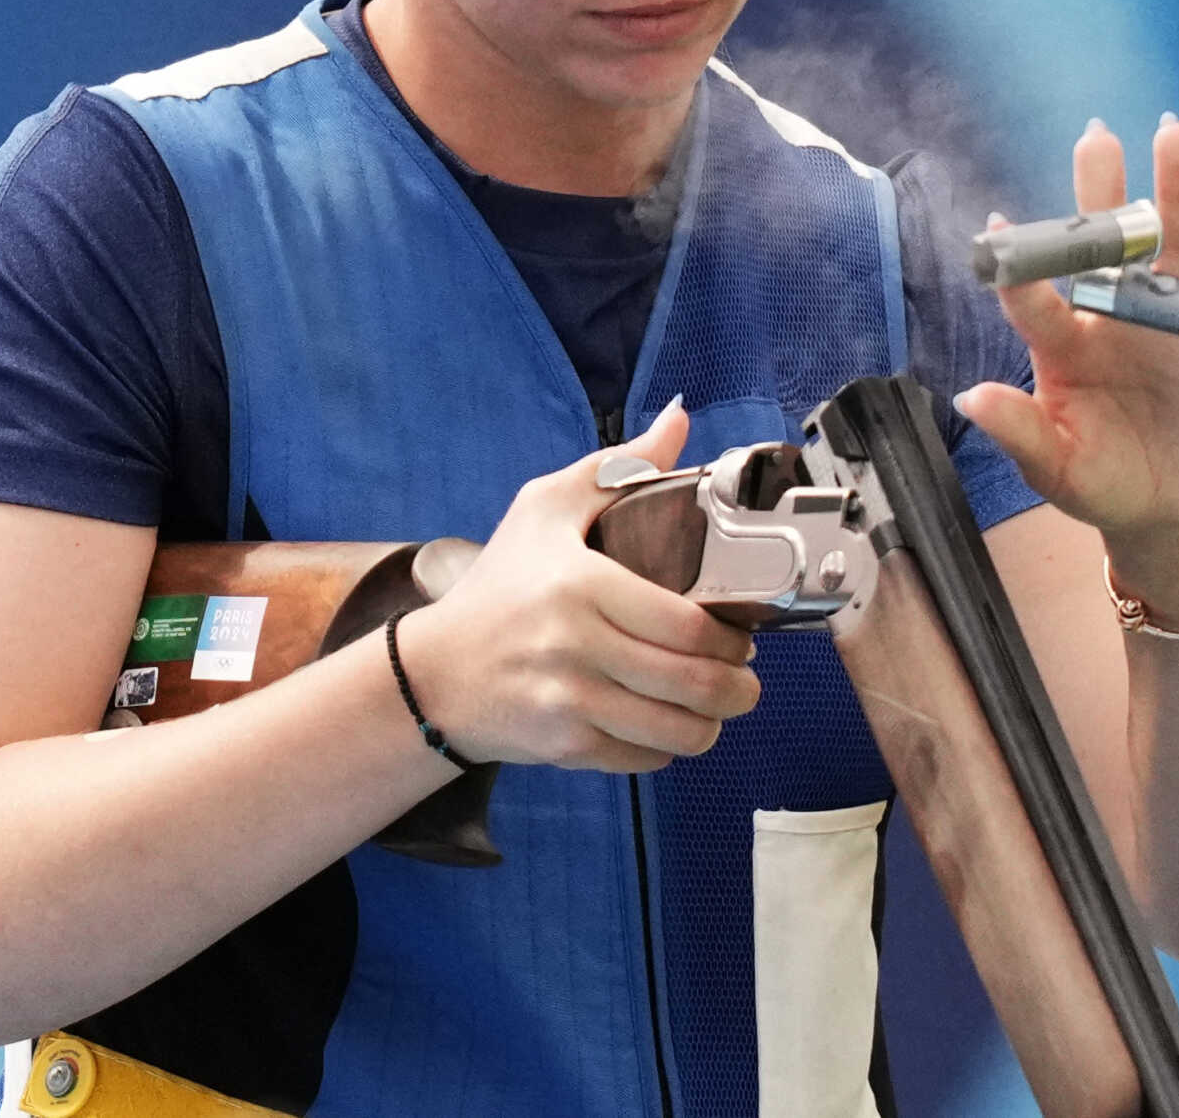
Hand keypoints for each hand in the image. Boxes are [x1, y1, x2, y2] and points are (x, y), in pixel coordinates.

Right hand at [397, 400, 759, 770]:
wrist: (434, 673)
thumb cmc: (500, 586)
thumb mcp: (545, 508)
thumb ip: (618, 465)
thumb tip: (678, 420)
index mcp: (581, 584)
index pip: (687, 624)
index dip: (732, 638)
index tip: (742, 634)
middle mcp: (575, 647)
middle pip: (694, 683)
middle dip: (739, 687)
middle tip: (745, 676)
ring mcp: (568, 704)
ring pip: (677, 729)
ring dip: (714, 722)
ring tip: (718, 704)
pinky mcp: (563, 748)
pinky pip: (644, 759)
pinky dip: (669, 747)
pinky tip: (668, 723)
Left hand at [955, 117, 1178, 547]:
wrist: (1170, 512)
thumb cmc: (1103, 484)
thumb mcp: (1055, 469)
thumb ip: (1019, 431)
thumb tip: (970, 398)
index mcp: (1065, 342)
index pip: (1038, 296)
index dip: (1020, 262)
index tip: (998, 224)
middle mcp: (1117, 314)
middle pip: (1108, 244)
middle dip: (1101, 190)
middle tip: (1096, 135)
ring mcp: (1174, 317)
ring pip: (1175, 242)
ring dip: (1175, 188)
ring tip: (1173, 132)